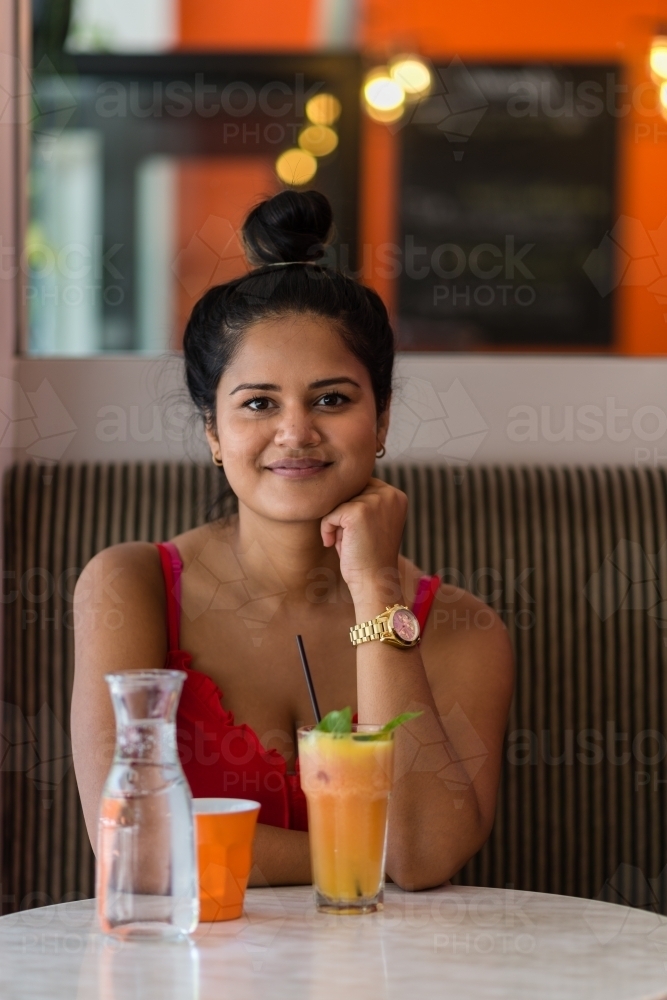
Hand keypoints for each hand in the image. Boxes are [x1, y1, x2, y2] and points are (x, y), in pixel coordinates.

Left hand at [320, 478, 407, 607]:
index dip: (353, 509)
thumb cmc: (369, 555)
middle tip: (354, 540)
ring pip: (338, 503)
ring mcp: (375, 501)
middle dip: (344, 516)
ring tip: (349, 543)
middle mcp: (390, 494)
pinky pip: (329, 514)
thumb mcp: (373, 522)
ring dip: (337, 525)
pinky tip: (337, 546)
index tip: (361, 534)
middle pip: (348, 492)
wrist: (375, 582)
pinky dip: (328, 530)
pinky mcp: (358, 511)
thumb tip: (338, 482)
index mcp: (397, 495)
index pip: (361, 486)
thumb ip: (364, 500)